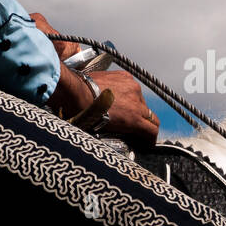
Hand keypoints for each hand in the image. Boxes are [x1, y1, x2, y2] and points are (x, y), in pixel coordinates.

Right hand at [32, 11, 158, 148]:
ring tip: (134, 139)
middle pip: (144, 107)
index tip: (124, 115)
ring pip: (150, 120)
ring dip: (141, 129)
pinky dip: (147, 140)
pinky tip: (143, 146)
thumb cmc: (75, 88)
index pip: (135, 95)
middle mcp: (133, 87)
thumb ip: (94, 86)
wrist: (75, 93)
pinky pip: (150, 132)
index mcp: (123, 79)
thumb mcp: (87, 81)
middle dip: (138, 118)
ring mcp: (136, 102)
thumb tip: (83, 92)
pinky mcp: (135, 117)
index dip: (131, 108)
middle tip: (126, 129)